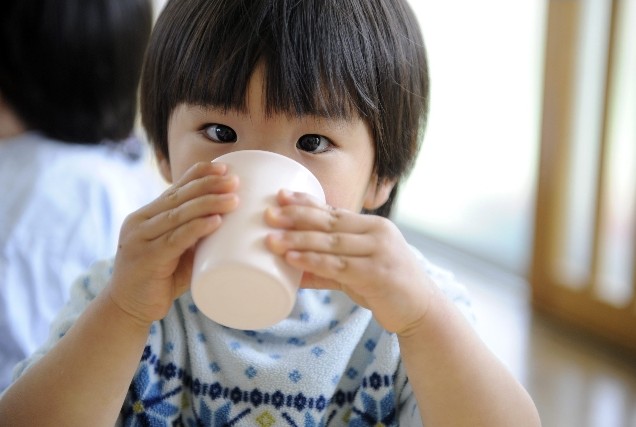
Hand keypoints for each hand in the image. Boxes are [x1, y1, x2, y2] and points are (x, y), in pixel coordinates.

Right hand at [108, 162, 238, 325]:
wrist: (127, 310)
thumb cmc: (159, 280)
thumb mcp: (177, 253)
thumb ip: (195, 238)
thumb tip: (230, 224)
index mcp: (147, 215)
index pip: (175, 188)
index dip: (199, 175)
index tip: (224, 167)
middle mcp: (140, 222)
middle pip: (179, 197)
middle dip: (209, 185)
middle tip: (234, 181)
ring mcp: (140, 239)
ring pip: (179, 214)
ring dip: (209, 204)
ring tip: (233, 199)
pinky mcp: (146, 259)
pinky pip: (175, 239)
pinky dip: (197, 228)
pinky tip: (216, 221)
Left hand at [265, 190, 434, 333]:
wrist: (421, 311)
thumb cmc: (386, 288)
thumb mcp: (356, 272)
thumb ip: (327, 268)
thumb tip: (290, 269)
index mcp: (373, 226)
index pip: (334, 210)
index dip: (306, 202)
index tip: (280, 196)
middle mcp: (378, 233)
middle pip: (329, 222)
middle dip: (296, 216)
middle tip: (268, 214)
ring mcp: (379, 252)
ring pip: (331, 242)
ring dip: (298, 240)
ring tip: (271, 239)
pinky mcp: (377, 274)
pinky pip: (338, 265)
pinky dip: (313, 261)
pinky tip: (292, 259)